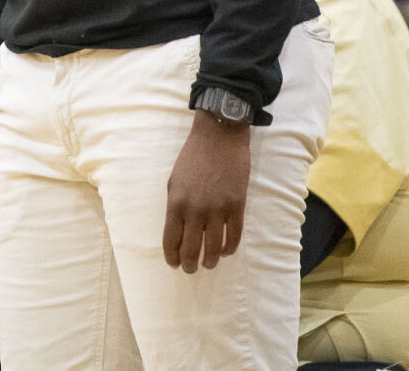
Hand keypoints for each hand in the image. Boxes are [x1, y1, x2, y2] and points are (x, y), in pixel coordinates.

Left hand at [163, 111, 250, 272]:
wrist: (218, 137)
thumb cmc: (192, 158)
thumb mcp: (174, 181)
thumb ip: (175, 207)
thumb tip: (178, 231)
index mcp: (176, 203)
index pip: (171, 240)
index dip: (172, 257)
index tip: (174, 264)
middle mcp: (196, 210)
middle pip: (191, 249)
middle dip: (189, 264)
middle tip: (190, 270)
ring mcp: (218, 209)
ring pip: (213, 247)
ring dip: (210, 260)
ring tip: (208, 264)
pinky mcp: (237, 206)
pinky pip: (234, 236)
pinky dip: (229, 248)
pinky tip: (225, 252)